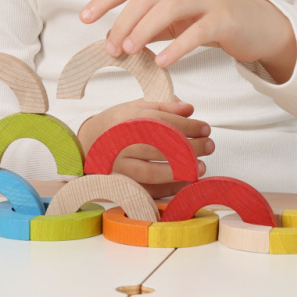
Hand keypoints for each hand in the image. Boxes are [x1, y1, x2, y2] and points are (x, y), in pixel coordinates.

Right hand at [76, 99, 211, 196]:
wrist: (86, 145)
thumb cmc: (117, 125)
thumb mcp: (136, 108)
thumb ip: (163, 106)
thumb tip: (189, 109)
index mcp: (125, 119)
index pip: (162, 121)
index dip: (188, 125)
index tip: (205, 128)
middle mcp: (120, 143)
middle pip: (159, 146)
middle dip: (190, 147)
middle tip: (209, 145)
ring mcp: (118, 166)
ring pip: (151, 172)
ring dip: (180, 171)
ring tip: (201, 166)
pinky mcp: (120, 184)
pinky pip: (147, 190)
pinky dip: (169, 188)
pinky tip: (187, 182)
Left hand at [81, 0, 296, 79]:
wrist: (258, 24)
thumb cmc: (211, 20)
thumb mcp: (175, 20)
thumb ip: (148, 25)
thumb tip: (114, 38)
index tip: (85, 18)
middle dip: (123, 22)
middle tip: (112, 48)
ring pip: (168, 7)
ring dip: (143, 30)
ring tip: (130, 52)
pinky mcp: (224, 19)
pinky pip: (197, 32)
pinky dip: (177, 47)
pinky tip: (162, 62)